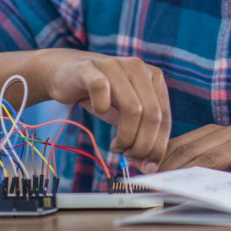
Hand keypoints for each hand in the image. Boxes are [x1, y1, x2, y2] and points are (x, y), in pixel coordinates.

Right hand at [38, 49, 169, 169]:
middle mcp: (138, 67)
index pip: (164, 116)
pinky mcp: (90, 68)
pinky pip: (102, 89)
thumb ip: (141, 134)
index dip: (158, 146)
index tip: (148, 166)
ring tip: (116, 145)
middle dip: (143, 144)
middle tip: (129, 156)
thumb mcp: (125, 114)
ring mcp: (114, 65)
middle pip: (152, 115)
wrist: (65, 72)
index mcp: (153, 76)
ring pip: (133, 108)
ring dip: (125, 136)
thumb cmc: (101, 95)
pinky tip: (99, 113)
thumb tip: (150, 166)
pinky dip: (101, 109)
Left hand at [159, 124, 230, 190]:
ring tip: (174, 189)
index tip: (144, 174)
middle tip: (154, 185)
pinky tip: (214, 191)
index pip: (184, 142)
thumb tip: (166, 172)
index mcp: (220, 131)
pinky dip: (228, 179)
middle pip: (195, 152)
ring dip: (192, 176)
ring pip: (215, 159)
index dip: (162, 158)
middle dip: (171, 169)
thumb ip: (205, 158)